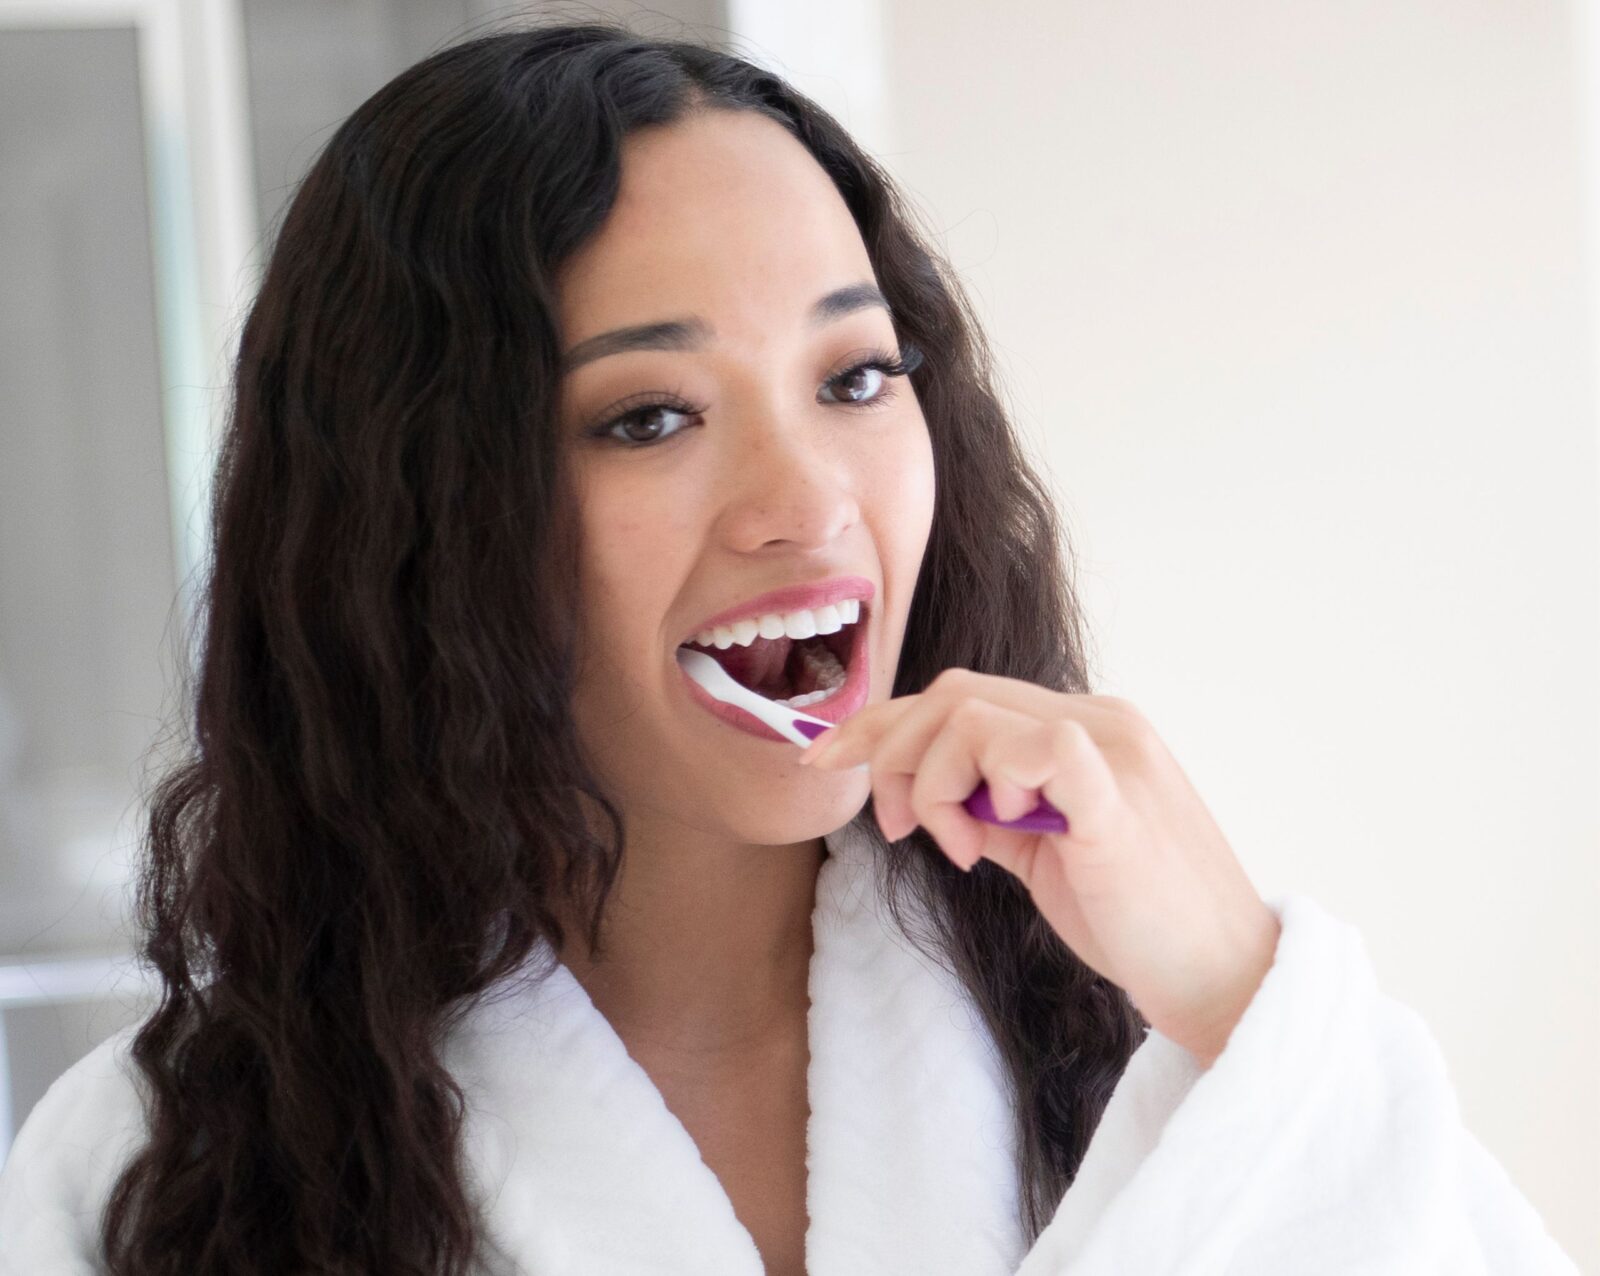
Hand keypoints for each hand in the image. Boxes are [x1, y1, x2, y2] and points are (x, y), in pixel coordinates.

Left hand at [799, 668, 1281, 1066]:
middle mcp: (1099, 719)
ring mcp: (1111, 749)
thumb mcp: (1045, 851)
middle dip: (890, 755)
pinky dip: (986, 788)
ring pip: (968, 714)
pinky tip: (991, 840)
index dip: (880, 724)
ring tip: (961, 848)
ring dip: (933, 784)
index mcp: (1083, 727)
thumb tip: (925, 791)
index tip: (824, 760)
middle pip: (950, 694)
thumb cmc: (1136, 919)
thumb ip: (995, 809)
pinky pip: (1033, 747)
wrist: (1220, 976)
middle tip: (897, 829)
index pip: (960, 697)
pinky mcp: (1115, 794)